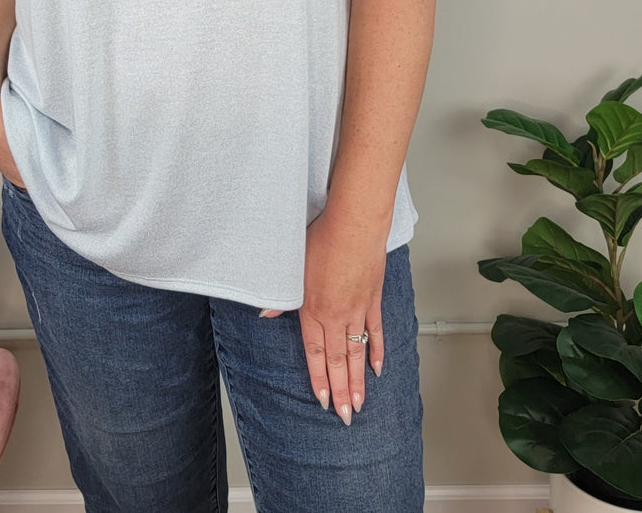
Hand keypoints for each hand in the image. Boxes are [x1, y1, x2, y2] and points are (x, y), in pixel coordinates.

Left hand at [260, 208, 386, 424]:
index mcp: (313, 310)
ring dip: (358, 381)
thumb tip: (263, 312)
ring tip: (360, 404)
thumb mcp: (291, 265)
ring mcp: (357, 310)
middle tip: (346, 417)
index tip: (324, 401)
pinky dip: (377, 351)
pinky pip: (376, 331)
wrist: (354, 225)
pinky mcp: (373, 299)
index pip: (315, 354)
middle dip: (341, 391)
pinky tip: (378, 368)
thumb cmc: (321, 239)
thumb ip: (280, 294)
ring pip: (357, 353)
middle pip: (338, 361)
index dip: (319, 380)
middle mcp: (336, 316)